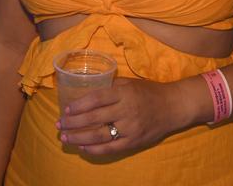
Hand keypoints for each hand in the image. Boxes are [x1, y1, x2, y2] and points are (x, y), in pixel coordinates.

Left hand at [56, 78, 190, 155]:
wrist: (174, 106)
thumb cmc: (149, 92)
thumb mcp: (130, 83)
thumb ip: (111, 88)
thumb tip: (87, 94)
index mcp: (124, 93)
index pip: (96, 99)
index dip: (79, 105)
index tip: (66, 110)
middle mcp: (126, 110)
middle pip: (94, 118)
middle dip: (73, 123)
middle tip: (59, 125)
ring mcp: (130, 128)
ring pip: (99, 135)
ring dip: (79, 137)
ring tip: (65, 137)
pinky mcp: (134, 141)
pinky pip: (110, 148)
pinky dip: (95, 149)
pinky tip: (83, 147)